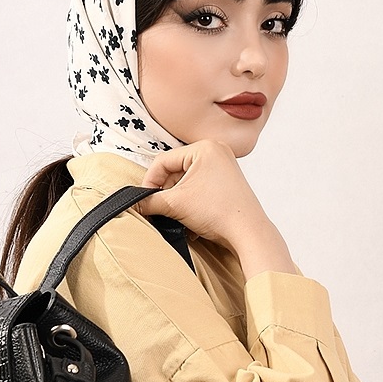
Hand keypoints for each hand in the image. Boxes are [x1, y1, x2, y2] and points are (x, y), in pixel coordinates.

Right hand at [136, 141, 273, 258]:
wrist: (248, 233)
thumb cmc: (221, 213)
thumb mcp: (176, 205)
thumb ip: (150, 202)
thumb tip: (133, 203)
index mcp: (204, 148)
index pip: (163, 161)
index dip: (150, 182)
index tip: (145, 200)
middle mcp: (216, 152)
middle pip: (175, 171)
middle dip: (167, 193)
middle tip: (161, 210)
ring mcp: (224, 167)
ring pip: (187, 182)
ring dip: (178, 201)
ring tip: (179, 217)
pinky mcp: (228, 183)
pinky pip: (200, 188)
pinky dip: (191, 203)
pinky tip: (191, 219)